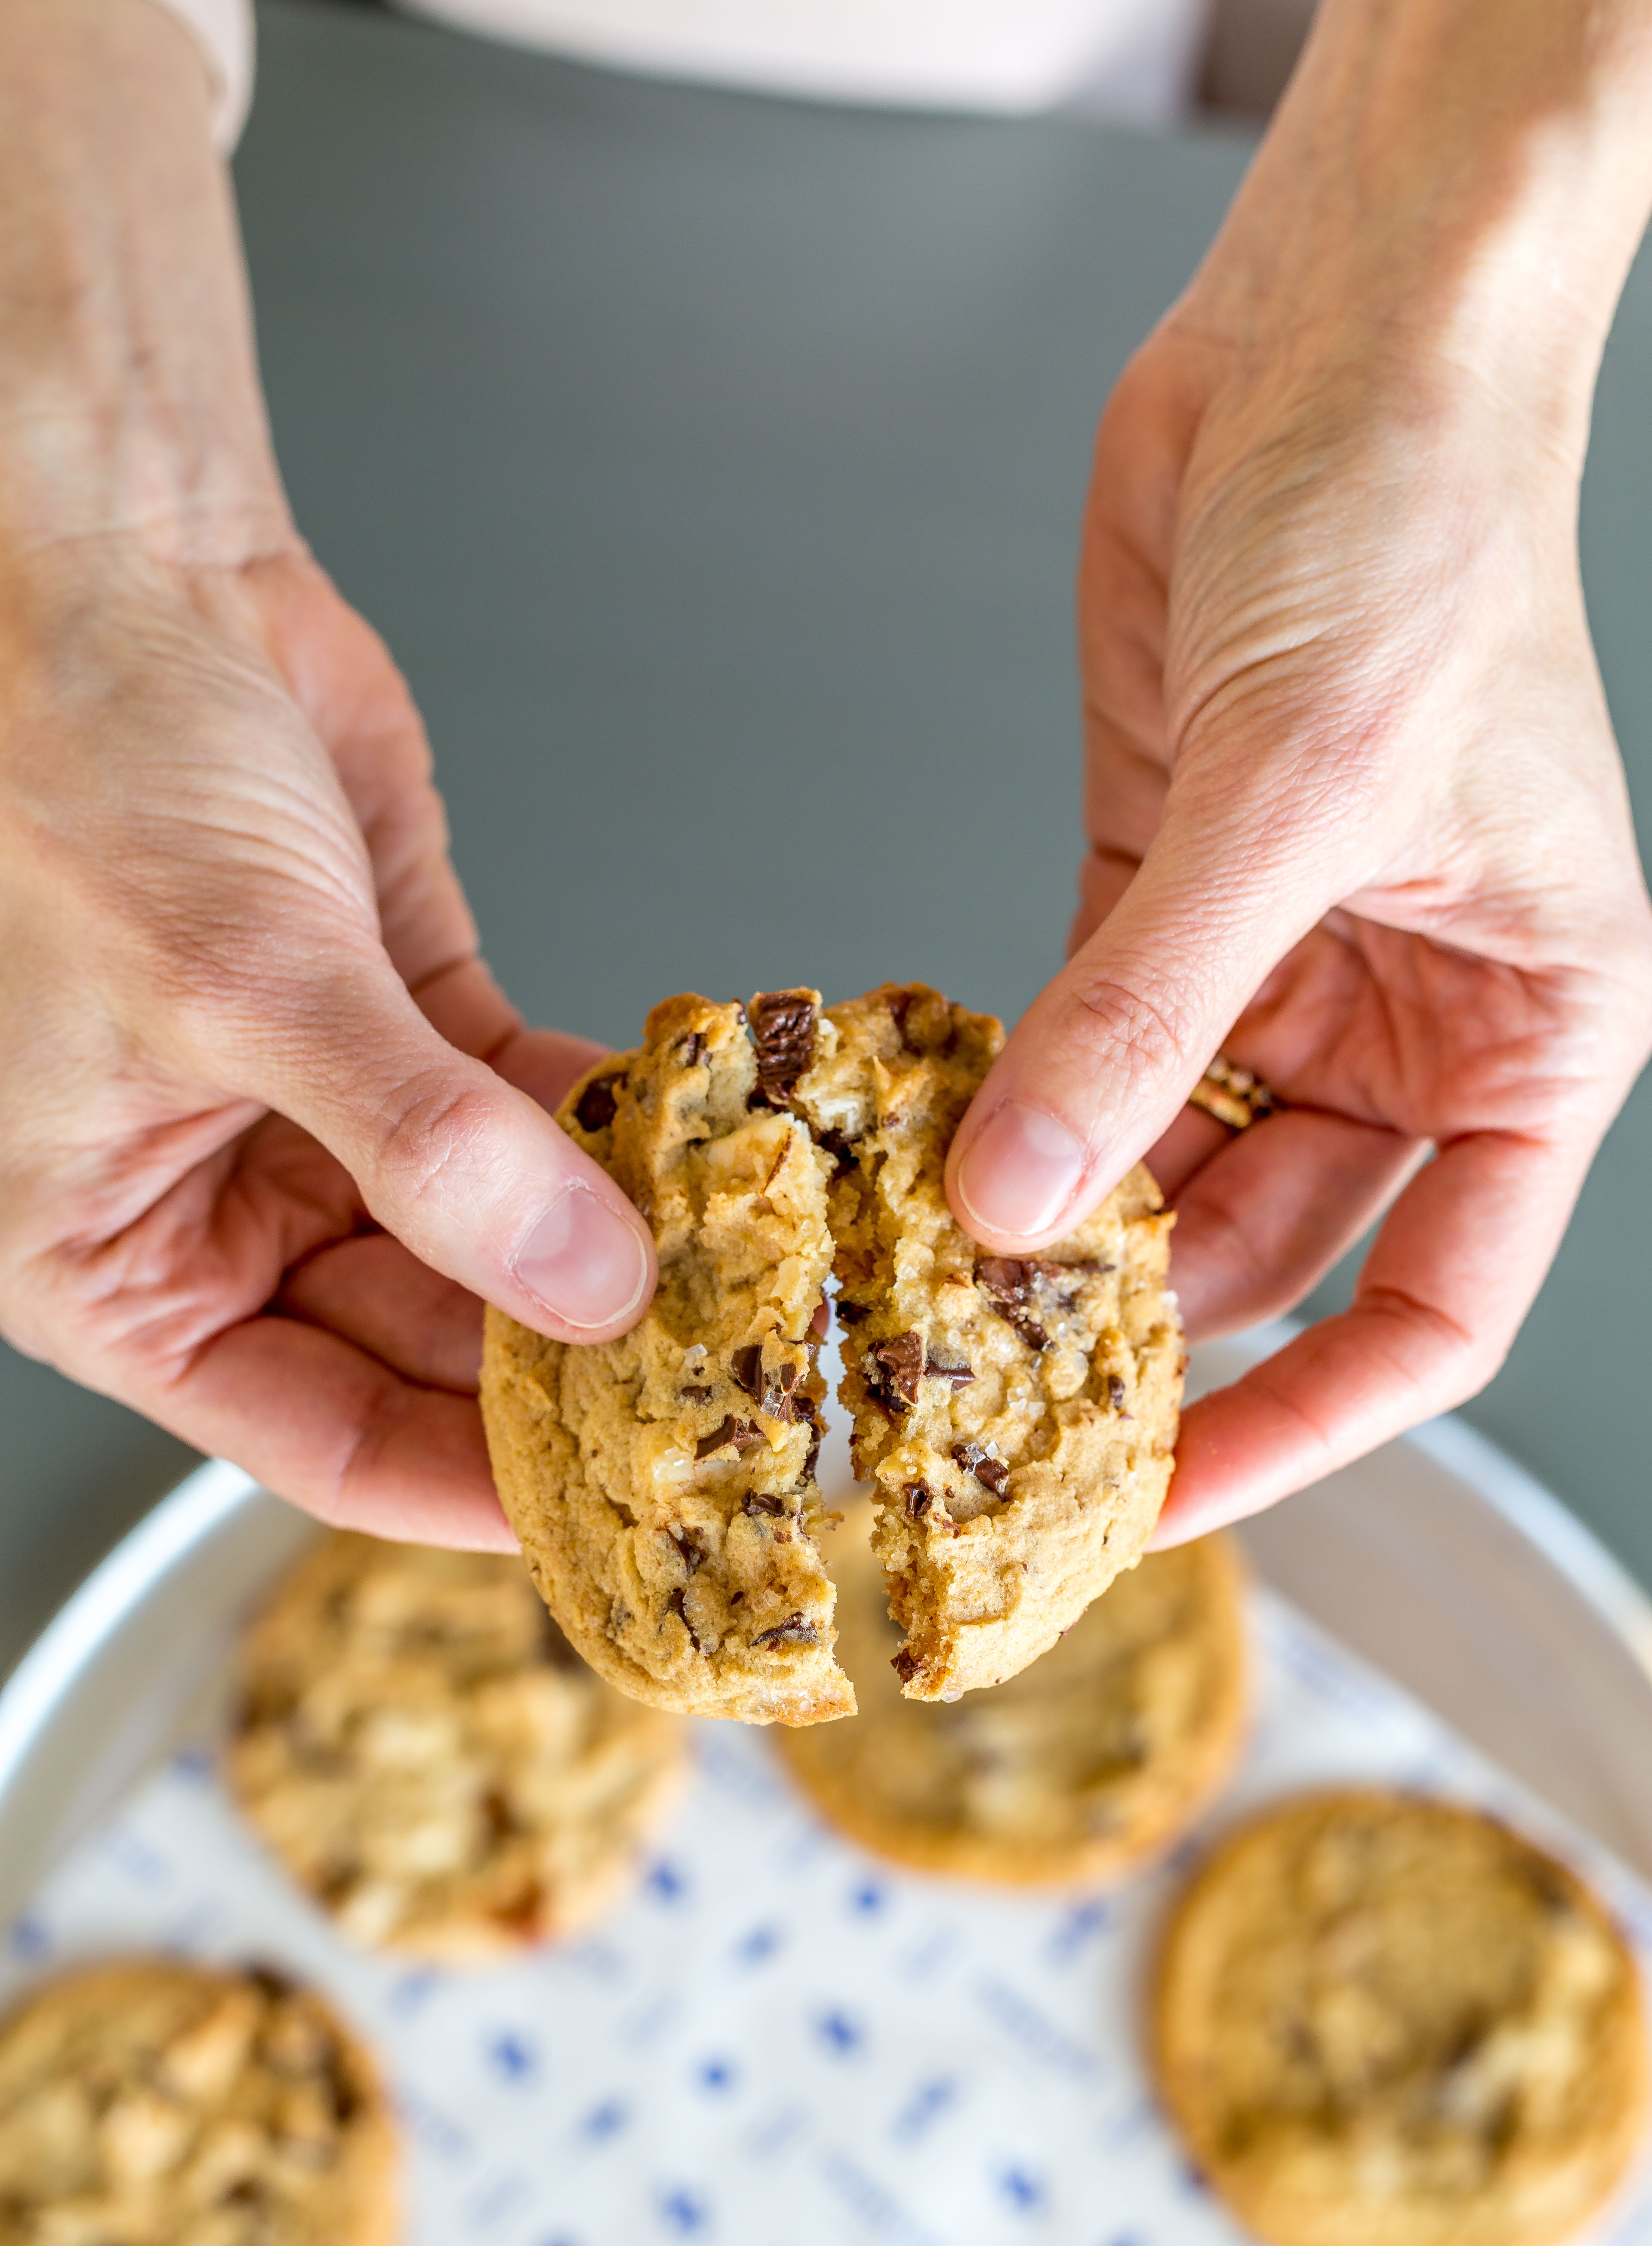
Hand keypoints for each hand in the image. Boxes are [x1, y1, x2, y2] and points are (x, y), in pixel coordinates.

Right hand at [0, 537, 655, 1543]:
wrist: (99, 562)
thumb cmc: (61, 760)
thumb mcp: (237, 982)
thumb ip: (422, 1147)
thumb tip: (578, 1284)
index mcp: (111, 1259)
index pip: (316, 1435)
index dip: (467, 1484)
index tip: (615, 1506)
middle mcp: (216, 1203)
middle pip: (424, 1347)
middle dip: (567, 1363)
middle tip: (718, 1385)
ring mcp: (321, 1113)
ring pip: (490, 1235)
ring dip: (605, 1246)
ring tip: (736, 1275)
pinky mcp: (403, 1015)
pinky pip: (524, 1112)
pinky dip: (608, 1130)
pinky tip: (698, 1149)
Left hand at [945, 0, 1651, 1538]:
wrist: (1343, 337)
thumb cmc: (1415, 526)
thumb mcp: (1296, 795)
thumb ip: (1154, 1012)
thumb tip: (1027, 1201)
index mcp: (1526, 1035)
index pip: (1430, 1305)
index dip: (1303, 1420)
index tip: (1163, 1495)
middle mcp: (1408, 1019)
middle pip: (1271, 1250)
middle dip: (1139, 1329)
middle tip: (987, 1412)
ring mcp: (1279, 960)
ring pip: (1164, 1155)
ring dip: (1056, 1221)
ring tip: (925, 1305)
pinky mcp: (1160, 887)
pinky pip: (1083, 1042)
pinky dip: (1010, 1100)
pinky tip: (917, 1160)